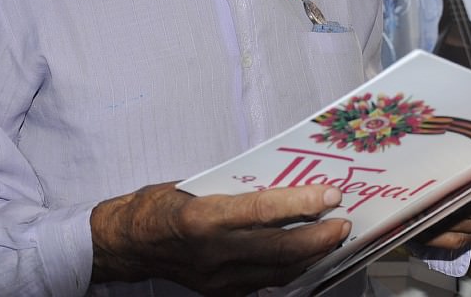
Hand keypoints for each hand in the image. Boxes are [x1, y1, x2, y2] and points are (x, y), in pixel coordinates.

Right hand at [90, 182, 350, 294]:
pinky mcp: (219, 293)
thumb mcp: (195, 185)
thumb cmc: (159, 204)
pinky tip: (304, 256)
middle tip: (343, 223)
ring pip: (278, 272)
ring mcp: (217, 279)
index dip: (300, 204)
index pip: (262, 212)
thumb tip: (281, 185)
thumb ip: (236, 192)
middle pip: (278, 250)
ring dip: (310, 256)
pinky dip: (288, 269)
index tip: (331, 196)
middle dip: (318, 238)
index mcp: (202, 218)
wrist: (127, 243)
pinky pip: (264, 283)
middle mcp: (212, 253)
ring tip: (331, 238)